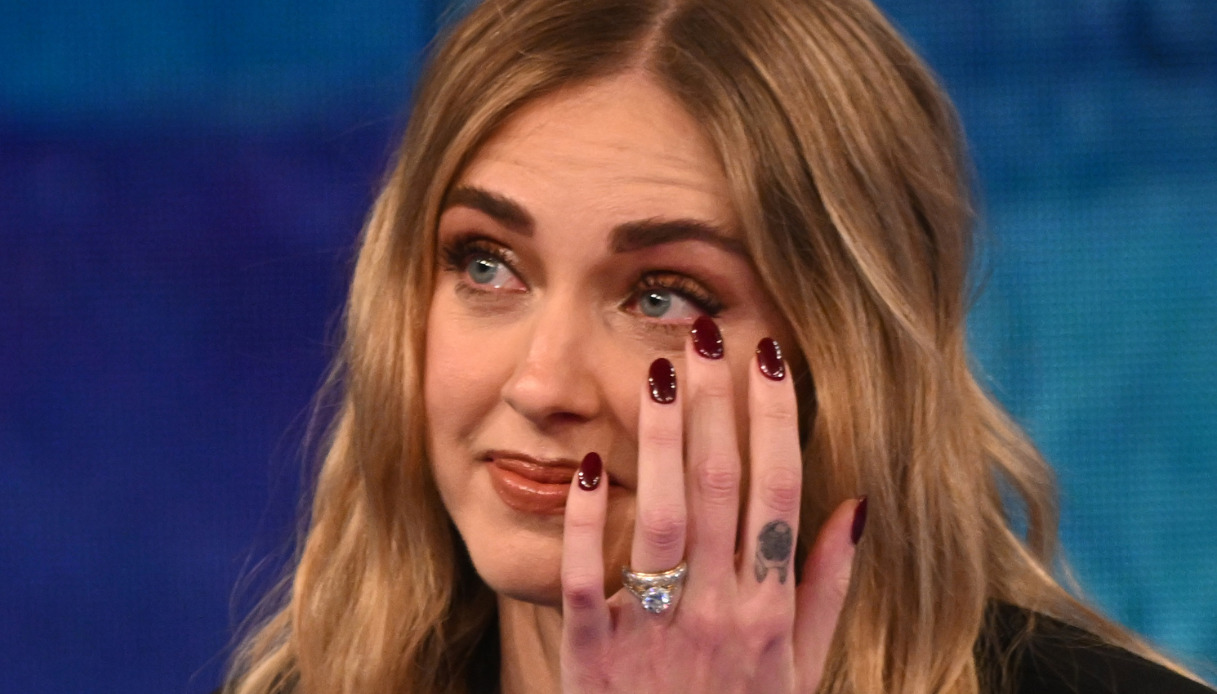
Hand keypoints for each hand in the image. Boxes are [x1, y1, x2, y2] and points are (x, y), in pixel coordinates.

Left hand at [560, 323, 864, 692]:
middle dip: (713, 402)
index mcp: (771, 611)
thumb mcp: (803, 670)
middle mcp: (719, 613)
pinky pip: (584, 580)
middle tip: (704, 331)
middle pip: (718, 487)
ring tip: (655, 370)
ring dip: (656, 439)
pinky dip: (584, 524)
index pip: (780, 491)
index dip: (776, 417)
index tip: (768, 354)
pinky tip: (586, 467)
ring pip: (658, 518)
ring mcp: (655, 633)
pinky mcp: (594, 656)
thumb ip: (827, 590)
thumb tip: (855, 505)